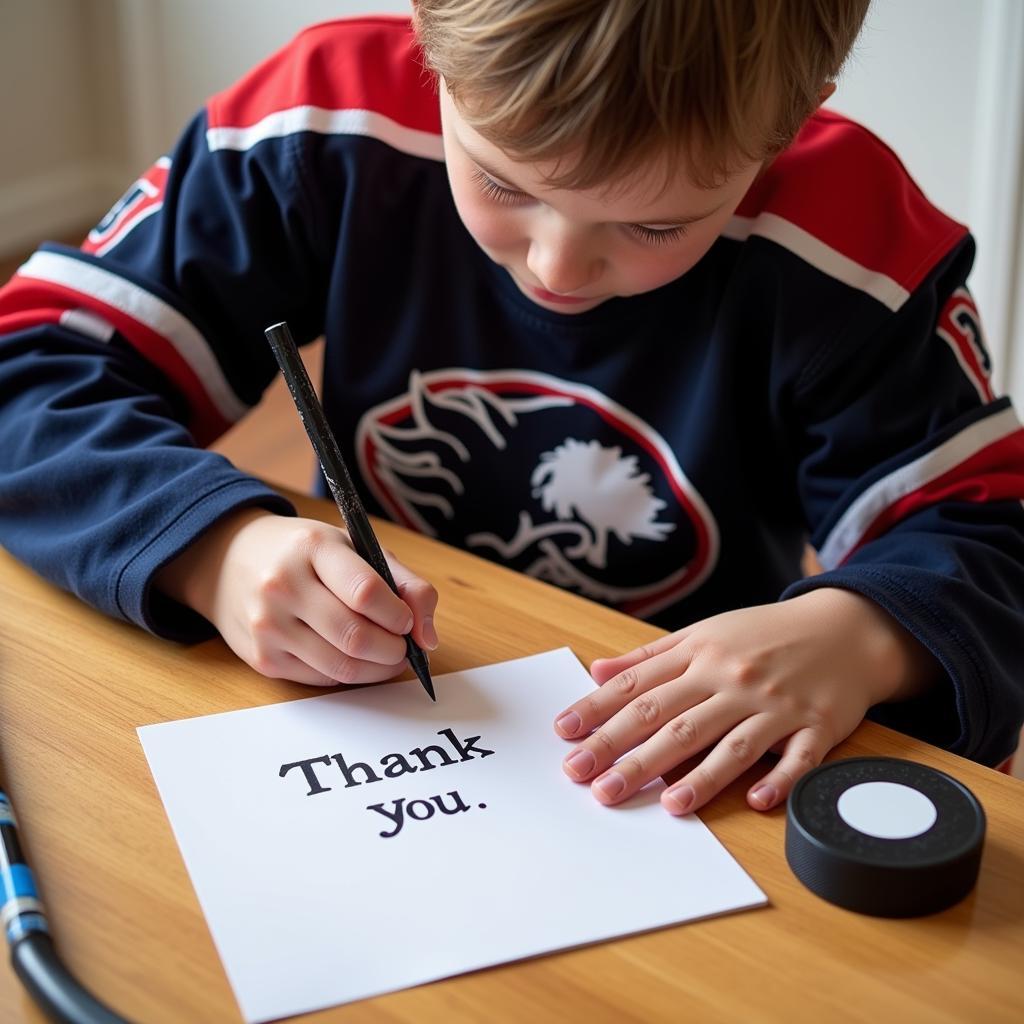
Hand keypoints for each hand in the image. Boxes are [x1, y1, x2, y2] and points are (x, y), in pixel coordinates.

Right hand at [155, 508, 437, 685]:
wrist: (228, 559)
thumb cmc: (304, 553)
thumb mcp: (354, 547)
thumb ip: (404, 583)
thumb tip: (429, 638)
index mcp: (312, 547)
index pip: (366, 592)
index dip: (399, 615)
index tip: (407, 621)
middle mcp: (283, 585)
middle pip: (356, 637)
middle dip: (393, 650)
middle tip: (403, 646)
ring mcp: (268, 625)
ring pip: (341, 666)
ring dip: (376, 669)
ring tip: (387, 656)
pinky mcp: (262, 658)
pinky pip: (321, 679)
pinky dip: (348, 675)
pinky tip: (354, 658)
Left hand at [553, 588, 937, 814]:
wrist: (843, 628)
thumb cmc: (763, 635)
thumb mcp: (703, 634)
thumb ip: (649, 657)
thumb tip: (597, 672)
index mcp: (700, 654)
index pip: (639, 686)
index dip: (598, 710)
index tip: (565, 734)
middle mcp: (731, 679)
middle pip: (672, 720)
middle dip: (628, 752)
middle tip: (591, 782)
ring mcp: (774, 704)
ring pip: (729, 743)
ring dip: (698, 776)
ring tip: (666, 804)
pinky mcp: (816, 726)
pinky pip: (797, 757)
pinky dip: (778, 778)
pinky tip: (756, 799)